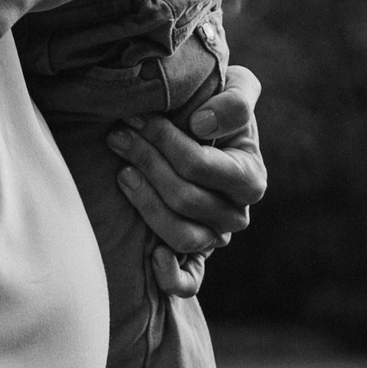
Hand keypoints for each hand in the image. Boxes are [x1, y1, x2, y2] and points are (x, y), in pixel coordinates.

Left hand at [109, 65, 267, 297]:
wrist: (199, 129)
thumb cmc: (215, 106)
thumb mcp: (237, 86)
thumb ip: (236, 99)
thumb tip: (201, 125)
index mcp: (250, 175)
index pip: (201, 166)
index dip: (164, 141)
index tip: (135, 117)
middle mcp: (235, 213)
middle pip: (185, 198)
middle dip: (145, 162)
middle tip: (116, 135)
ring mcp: (215, 238)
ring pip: (181, 235)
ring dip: (145, 203)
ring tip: (121, 172)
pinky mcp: (194, 259)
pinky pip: (187, 281)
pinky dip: (170, 275)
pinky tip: (150, 256)